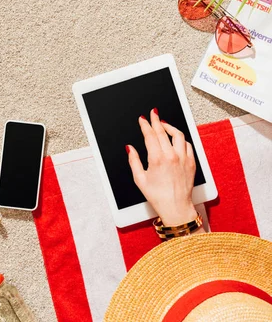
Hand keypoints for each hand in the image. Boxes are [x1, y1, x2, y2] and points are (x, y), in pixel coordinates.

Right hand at [126, 108, 197, 226]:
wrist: (176, 207)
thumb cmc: (158, 196)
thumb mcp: (140, 179)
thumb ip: (133, 161)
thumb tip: (130, 149)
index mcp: (157, 159)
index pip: (150, 135)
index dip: (145, 125)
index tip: (142, 119)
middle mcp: (171, 156)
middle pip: (163, 131)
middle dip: (156, 120)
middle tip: (153, 114)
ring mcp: (183, 158)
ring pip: (178, 135)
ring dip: (170, 127)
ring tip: (164, 124)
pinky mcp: (191, 163)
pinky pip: (187, 145)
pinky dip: (181, 139)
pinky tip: (176, 139)